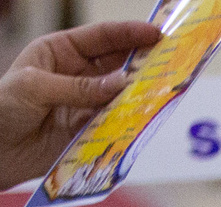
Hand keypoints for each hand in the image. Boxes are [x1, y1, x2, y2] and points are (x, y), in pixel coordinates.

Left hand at [0, 21, 161, 190]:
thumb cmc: (1, 109)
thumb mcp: (34, 88)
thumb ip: (79, 87)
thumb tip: (122, 83)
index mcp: (60, 52)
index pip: (100, 38)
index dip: (129, 34)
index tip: (156, 34)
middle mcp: (77, 74)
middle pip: (118, 63)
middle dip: (144, 61)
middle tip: (172, 61)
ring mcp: (87, 102)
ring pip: (122, 94)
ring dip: (143, 93)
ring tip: (167, 90)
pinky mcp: (92, 128)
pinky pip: (118, 121)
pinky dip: (133, 120)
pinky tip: (148, 117)